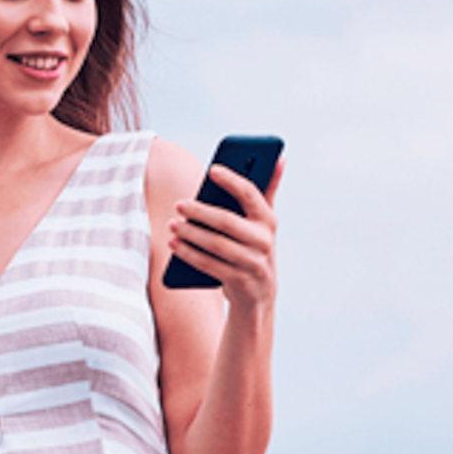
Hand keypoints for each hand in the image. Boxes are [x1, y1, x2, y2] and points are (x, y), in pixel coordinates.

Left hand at [166, 157, 284, 312]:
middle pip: (227, 221)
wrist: (258, 295)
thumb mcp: (263, 223)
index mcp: (268, 220)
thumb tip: (280, 158)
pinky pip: (209, 265)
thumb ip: (267, 192)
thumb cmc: (254, 248)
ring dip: (190, 234)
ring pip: (216, 244)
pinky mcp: (239, 280)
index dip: (232, 181)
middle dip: (201, 211)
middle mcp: (264, 241)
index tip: (212, 169)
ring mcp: (253, 263)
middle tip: (179, 204)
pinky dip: (189, 254)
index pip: (251, 195)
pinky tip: (174, 245)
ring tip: (172, 225)